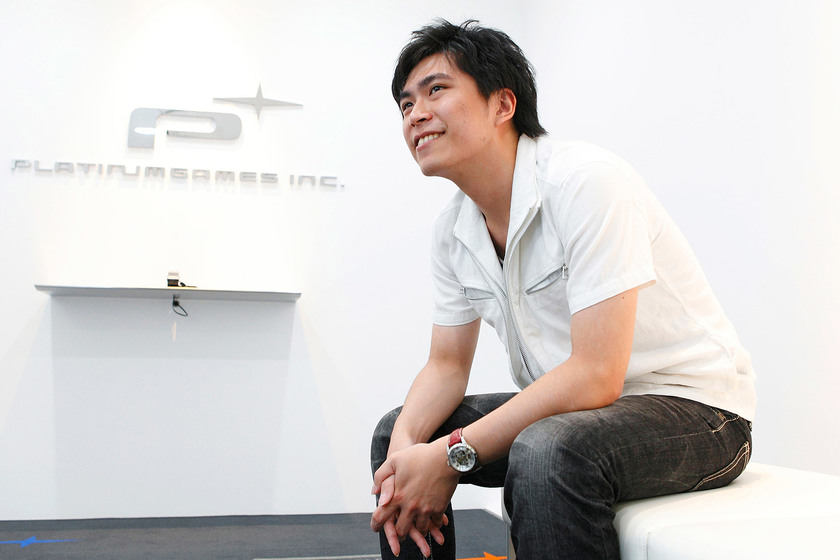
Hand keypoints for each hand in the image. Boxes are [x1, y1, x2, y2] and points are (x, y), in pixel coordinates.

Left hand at [371, 439, 458, 555]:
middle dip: (399, 534)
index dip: (375, 525)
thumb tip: (374, 491)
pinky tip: (433, 520)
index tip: (376, 528)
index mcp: (397, 496)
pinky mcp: (439, 508)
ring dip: (418, 530)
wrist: (446, 457)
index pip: (381, 517)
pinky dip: (434, 523)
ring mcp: (425, 509)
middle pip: (401, 530)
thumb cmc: (420, 456)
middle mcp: (410, 507)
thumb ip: (380, 476)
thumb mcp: (394, 460)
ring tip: (417, 527)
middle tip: (399, 534)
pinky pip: (435, 523)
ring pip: (420, 529)